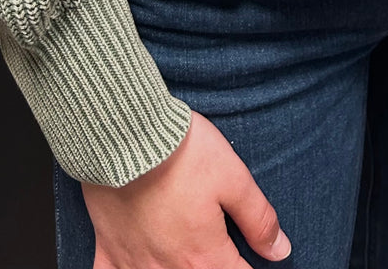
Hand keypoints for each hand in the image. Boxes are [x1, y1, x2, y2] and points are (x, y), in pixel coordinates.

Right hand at [83, 109, 291, 266]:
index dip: (248, 268)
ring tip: (187, 257)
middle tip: (218, 254)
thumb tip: (281, 250)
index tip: (250, 259)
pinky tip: (136, 268)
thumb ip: (258, 218)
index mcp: (203, 255)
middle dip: (214, 268)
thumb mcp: (233, 177)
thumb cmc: (181, 151)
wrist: (124, 133)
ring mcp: (135, 262)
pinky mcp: (107, 248)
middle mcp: (169, 268)